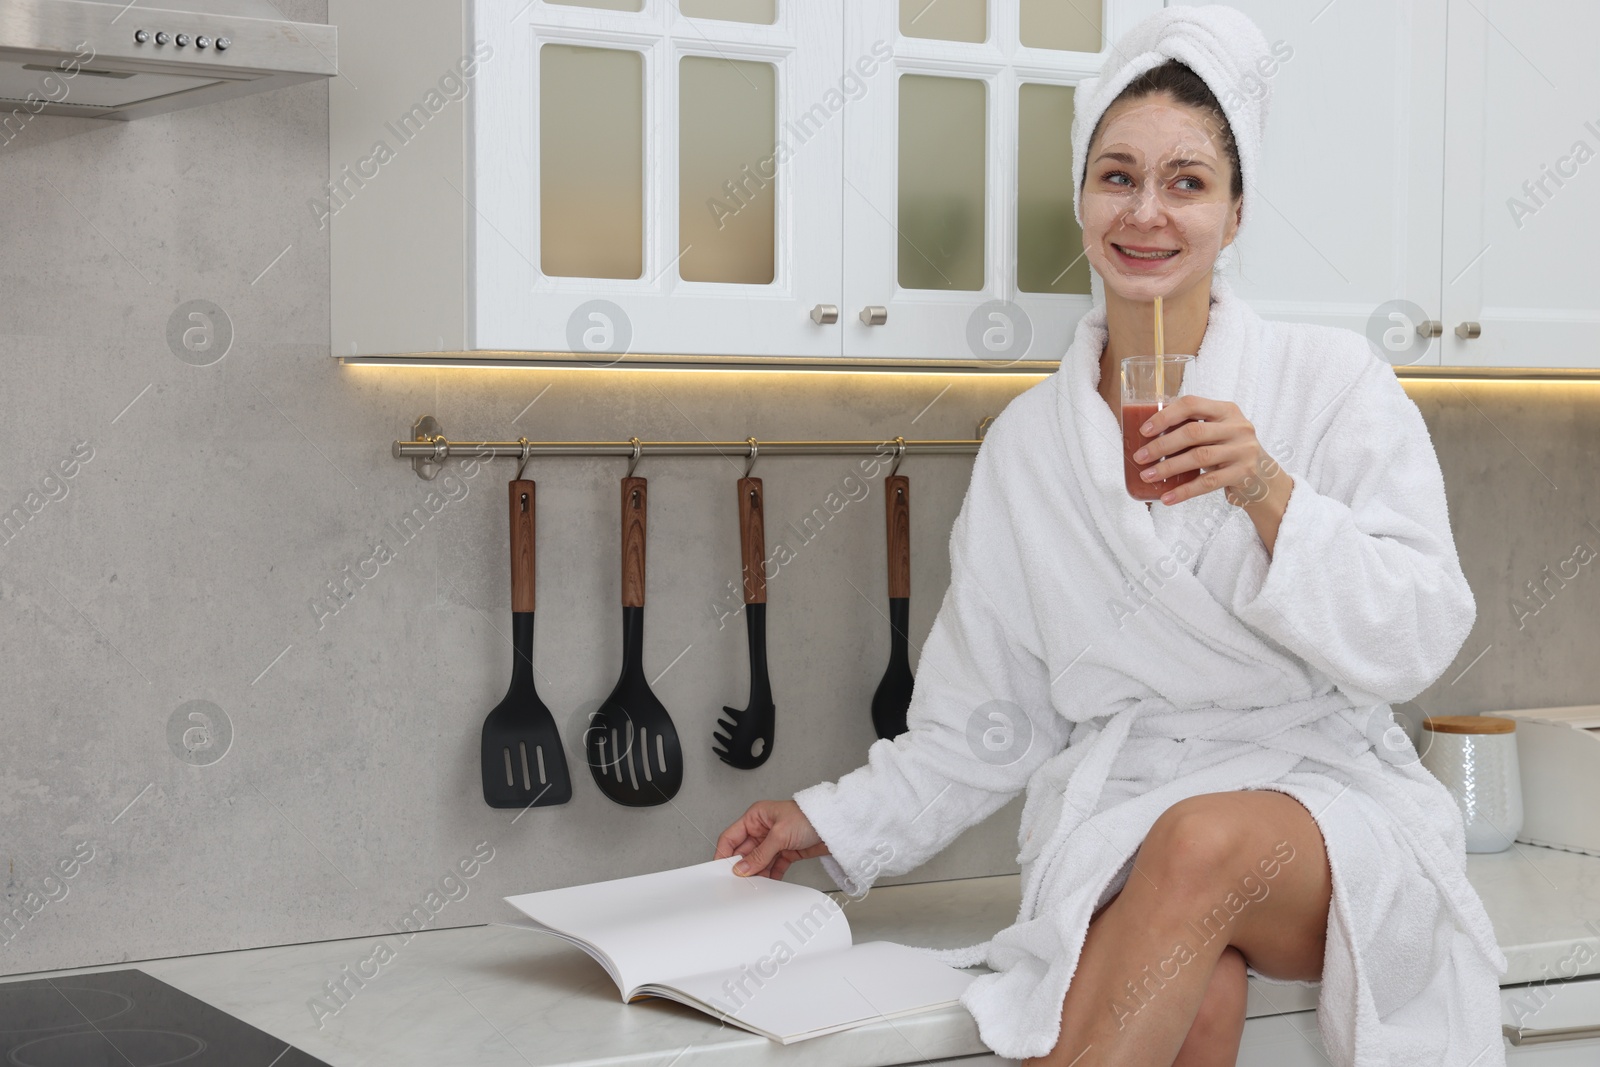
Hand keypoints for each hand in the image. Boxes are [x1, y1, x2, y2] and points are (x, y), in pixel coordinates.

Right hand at [714, 800, 829, 879]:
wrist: (836, 824)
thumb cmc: (809, 816)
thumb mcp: (780, 834)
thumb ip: (760, 854)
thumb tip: (742, 868)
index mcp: (755, 817)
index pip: (731, 837)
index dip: (724, 853)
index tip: (719, 870)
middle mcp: (762, 829)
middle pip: (744, 852)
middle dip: (741, 867)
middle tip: (738, 882)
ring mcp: (774, 841)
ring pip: (758, 862)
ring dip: (757, 873)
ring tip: (755, 885)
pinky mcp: (786, 852)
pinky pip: (772, 867)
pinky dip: (770, 875)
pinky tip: (769, 883)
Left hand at [1131, 393, 1288, 508]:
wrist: (1262, 476)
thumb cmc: (1227, 449)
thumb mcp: (1215, 432)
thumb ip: (1191, 428)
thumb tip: (1145, 438)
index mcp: (1226, 410)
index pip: (1192, 404)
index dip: (1165, 416)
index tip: (1144, 430)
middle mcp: (1237, 426)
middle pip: (1193, 432)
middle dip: (1162, 445)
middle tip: (1140, 457)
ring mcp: (1242, 450)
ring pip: (1199, 457)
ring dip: (1168, 468)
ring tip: (1147, 476)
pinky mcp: (1243, 473)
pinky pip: (1208, 483)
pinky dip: (1184, 491)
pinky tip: (1167, 497)